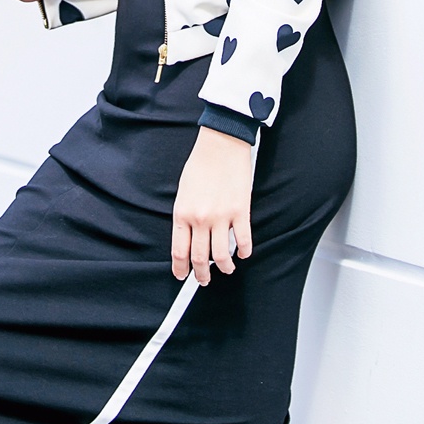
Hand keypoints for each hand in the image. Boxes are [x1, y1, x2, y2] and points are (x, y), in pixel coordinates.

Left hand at [171, 127, 253, 284]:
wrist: (220, 144)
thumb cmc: (200, 164)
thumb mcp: (183, 191)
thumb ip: (186, 216)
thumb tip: (190, 238)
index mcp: (182, 213)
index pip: (179, 251)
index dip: (180, 269)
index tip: (182, 276)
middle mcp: (200, 219)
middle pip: (200, 259)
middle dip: (201, 275)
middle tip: (203, 280)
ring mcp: (221, 217)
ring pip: (222, 256)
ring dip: (225, 267)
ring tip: (227, 269)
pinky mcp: (240, 211)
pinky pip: (243, 241)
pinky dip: (244, 252)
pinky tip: (243, 253)